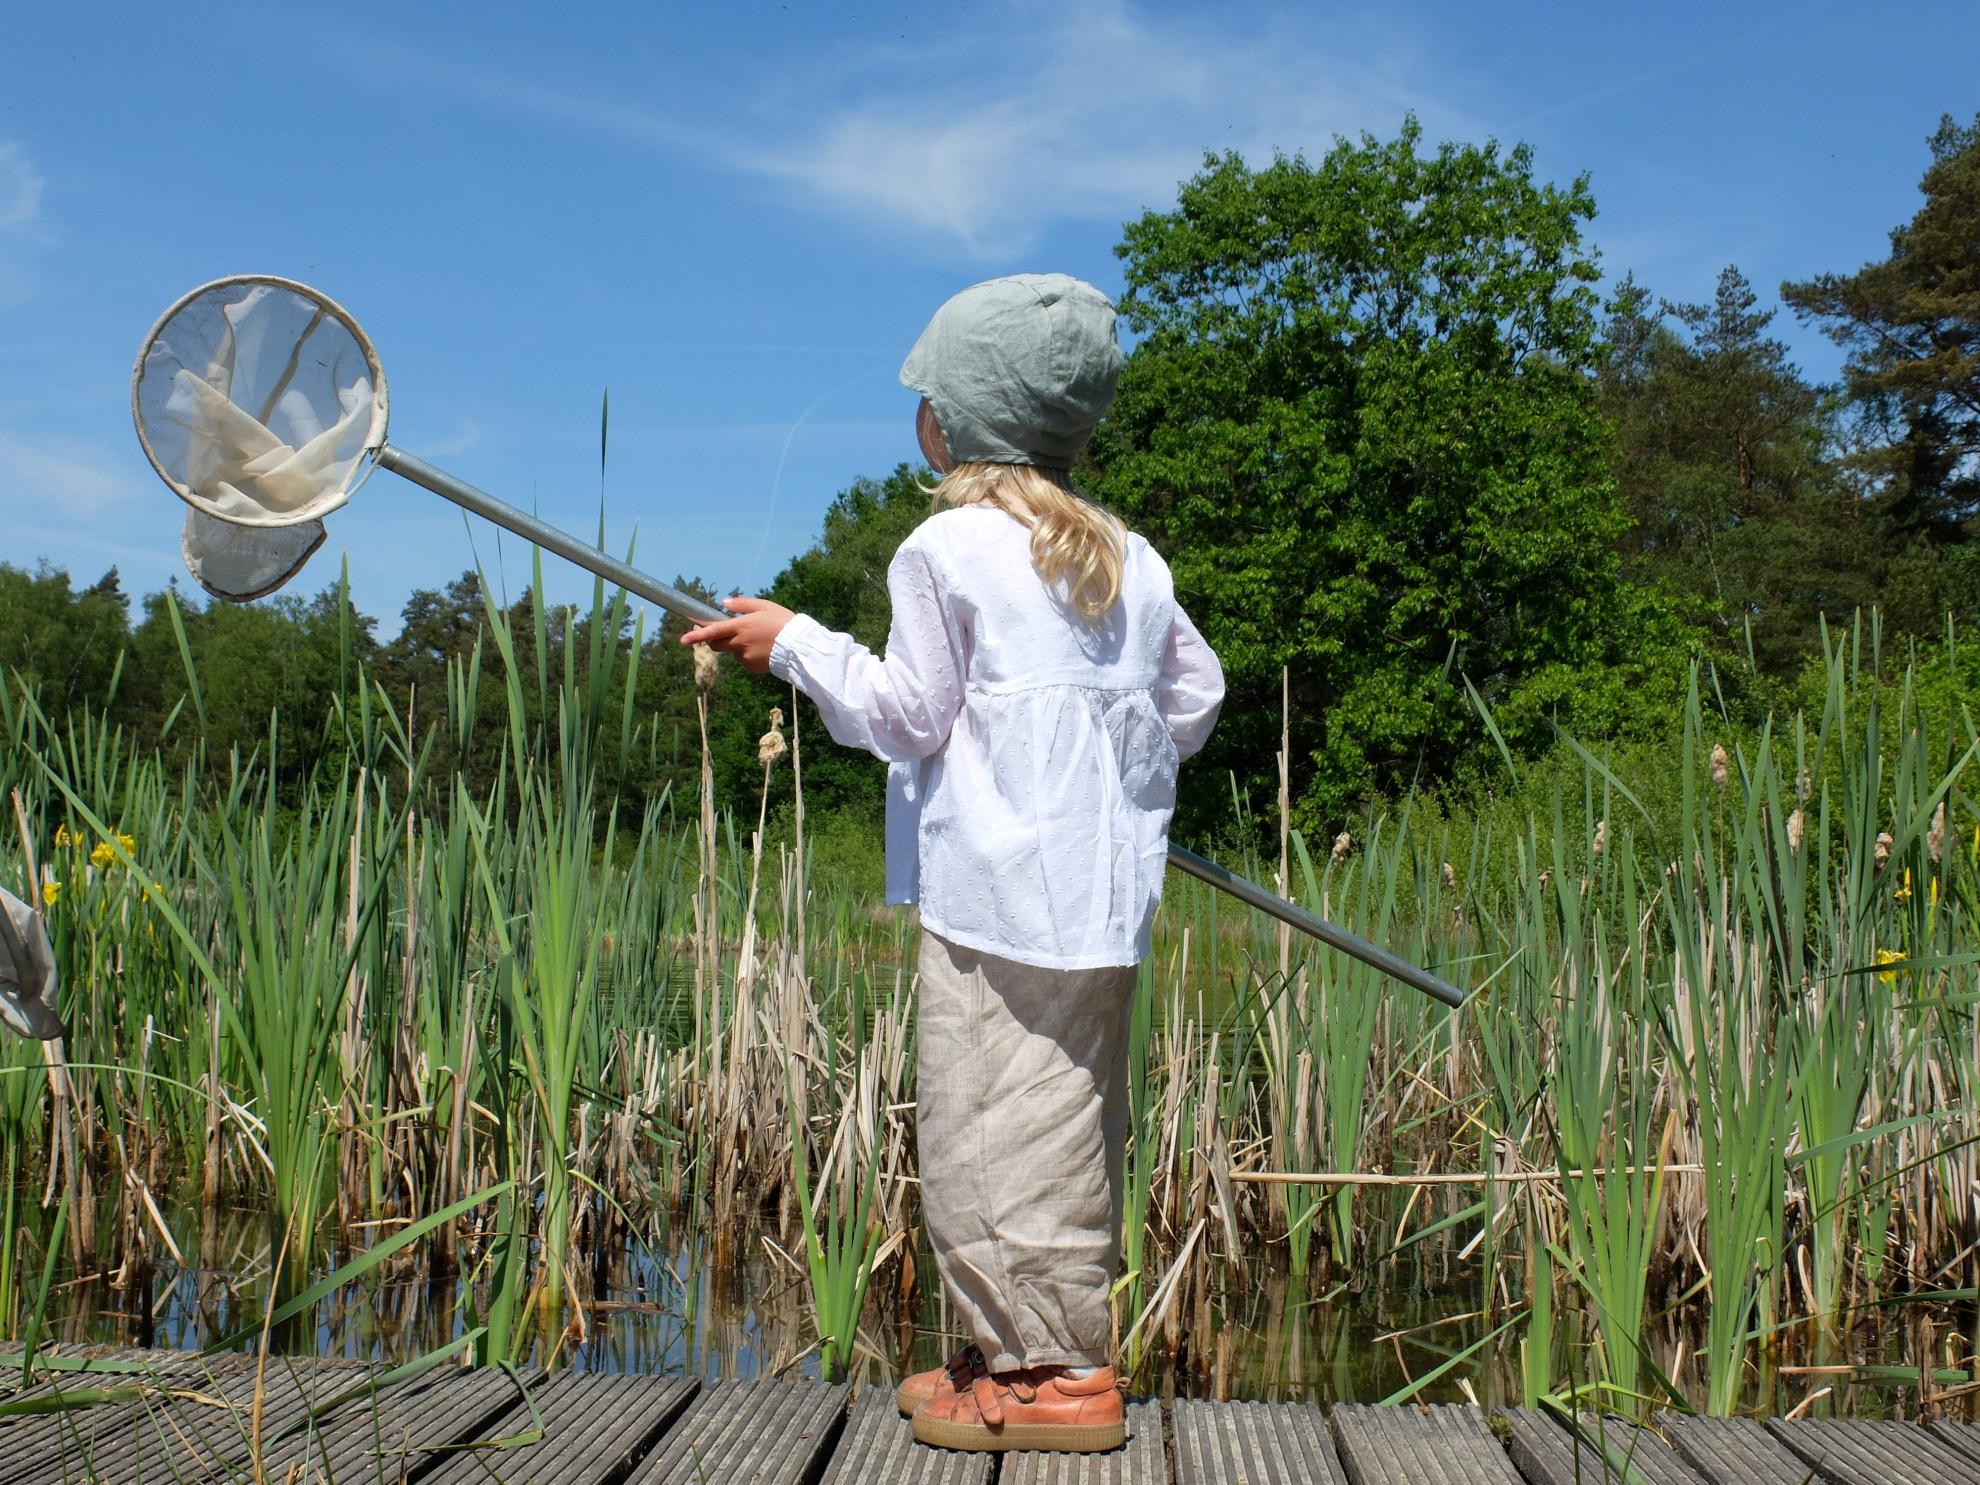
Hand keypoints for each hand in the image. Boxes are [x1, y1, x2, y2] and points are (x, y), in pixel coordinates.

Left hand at [680, 596, 794, 674]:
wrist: (800, 646)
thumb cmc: (783, 622)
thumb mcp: (765, 606)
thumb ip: (742, 604)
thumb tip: (724, 603)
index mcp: (741, 626)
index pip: (712, 631)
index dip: (696, 636)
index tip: (682, 640)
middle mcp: (740, 643)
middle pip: (717, 644)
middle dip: (716, 640)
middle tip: (731, 633)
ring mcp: (745, 657)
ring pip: (734, 652)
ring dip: (739, 646)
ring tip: (761, 640)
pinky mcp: (752, 668)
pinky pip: (745, 661)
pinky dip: (750, 656)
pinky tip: (765, 650)